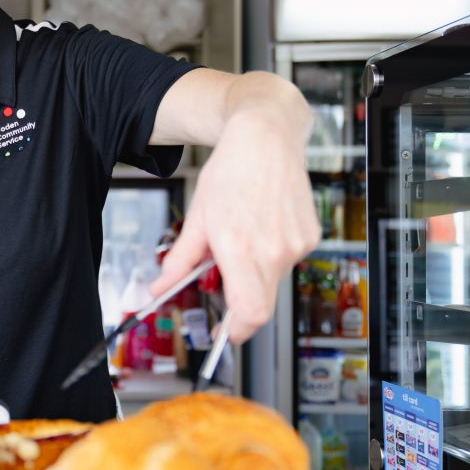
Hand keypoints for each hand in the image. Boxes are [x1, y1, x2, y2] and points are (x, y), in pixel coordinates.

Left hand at [149, 111, 319, 343]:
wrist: (267, 137)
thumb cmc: (232, 172)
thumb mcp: (196, 218)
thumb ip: (178, 261)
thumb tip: (159, 289)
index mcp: (241, 248)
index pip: (250, 314)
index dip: (237, 331)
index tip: (225, 332)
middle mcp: (274, 250)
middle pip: (261, 304)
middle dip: (241, 303)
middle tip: (224, 282)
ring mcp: (296, 245)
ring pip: (272, 282)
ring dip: (254, 273)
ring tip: (242, 237)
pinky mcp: (310, 237)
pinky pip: (287, 261)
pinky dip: (271, 255)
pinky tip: (262, 226)